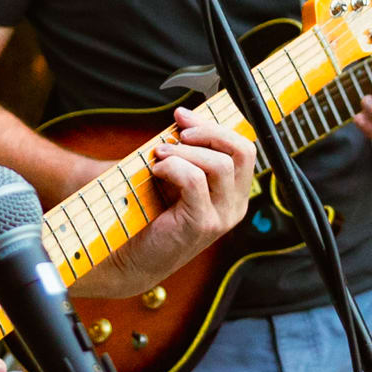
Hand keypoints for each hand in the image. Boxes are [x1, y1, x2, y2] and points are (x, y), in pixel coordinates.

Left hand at [80, 106, 260, 295]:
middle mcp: (235, 206)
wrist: (128, 255)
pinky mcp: (202, 224)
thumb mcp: (175, 176)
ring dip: (186, 151)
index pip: (244, 149)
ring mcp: (221, 217)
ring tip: (161, 155)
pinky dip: (174, 167)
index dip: (216, 126)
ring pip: (221, 165)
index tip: (184, 116)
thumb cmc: (149, 214)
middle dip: (209, 132)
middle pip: (243, 151)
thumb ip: (186, 151)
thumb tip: (184, 116)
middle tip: (178, 133)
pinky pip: (195, 181)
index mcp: (234, 193)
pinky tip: (157, 171)